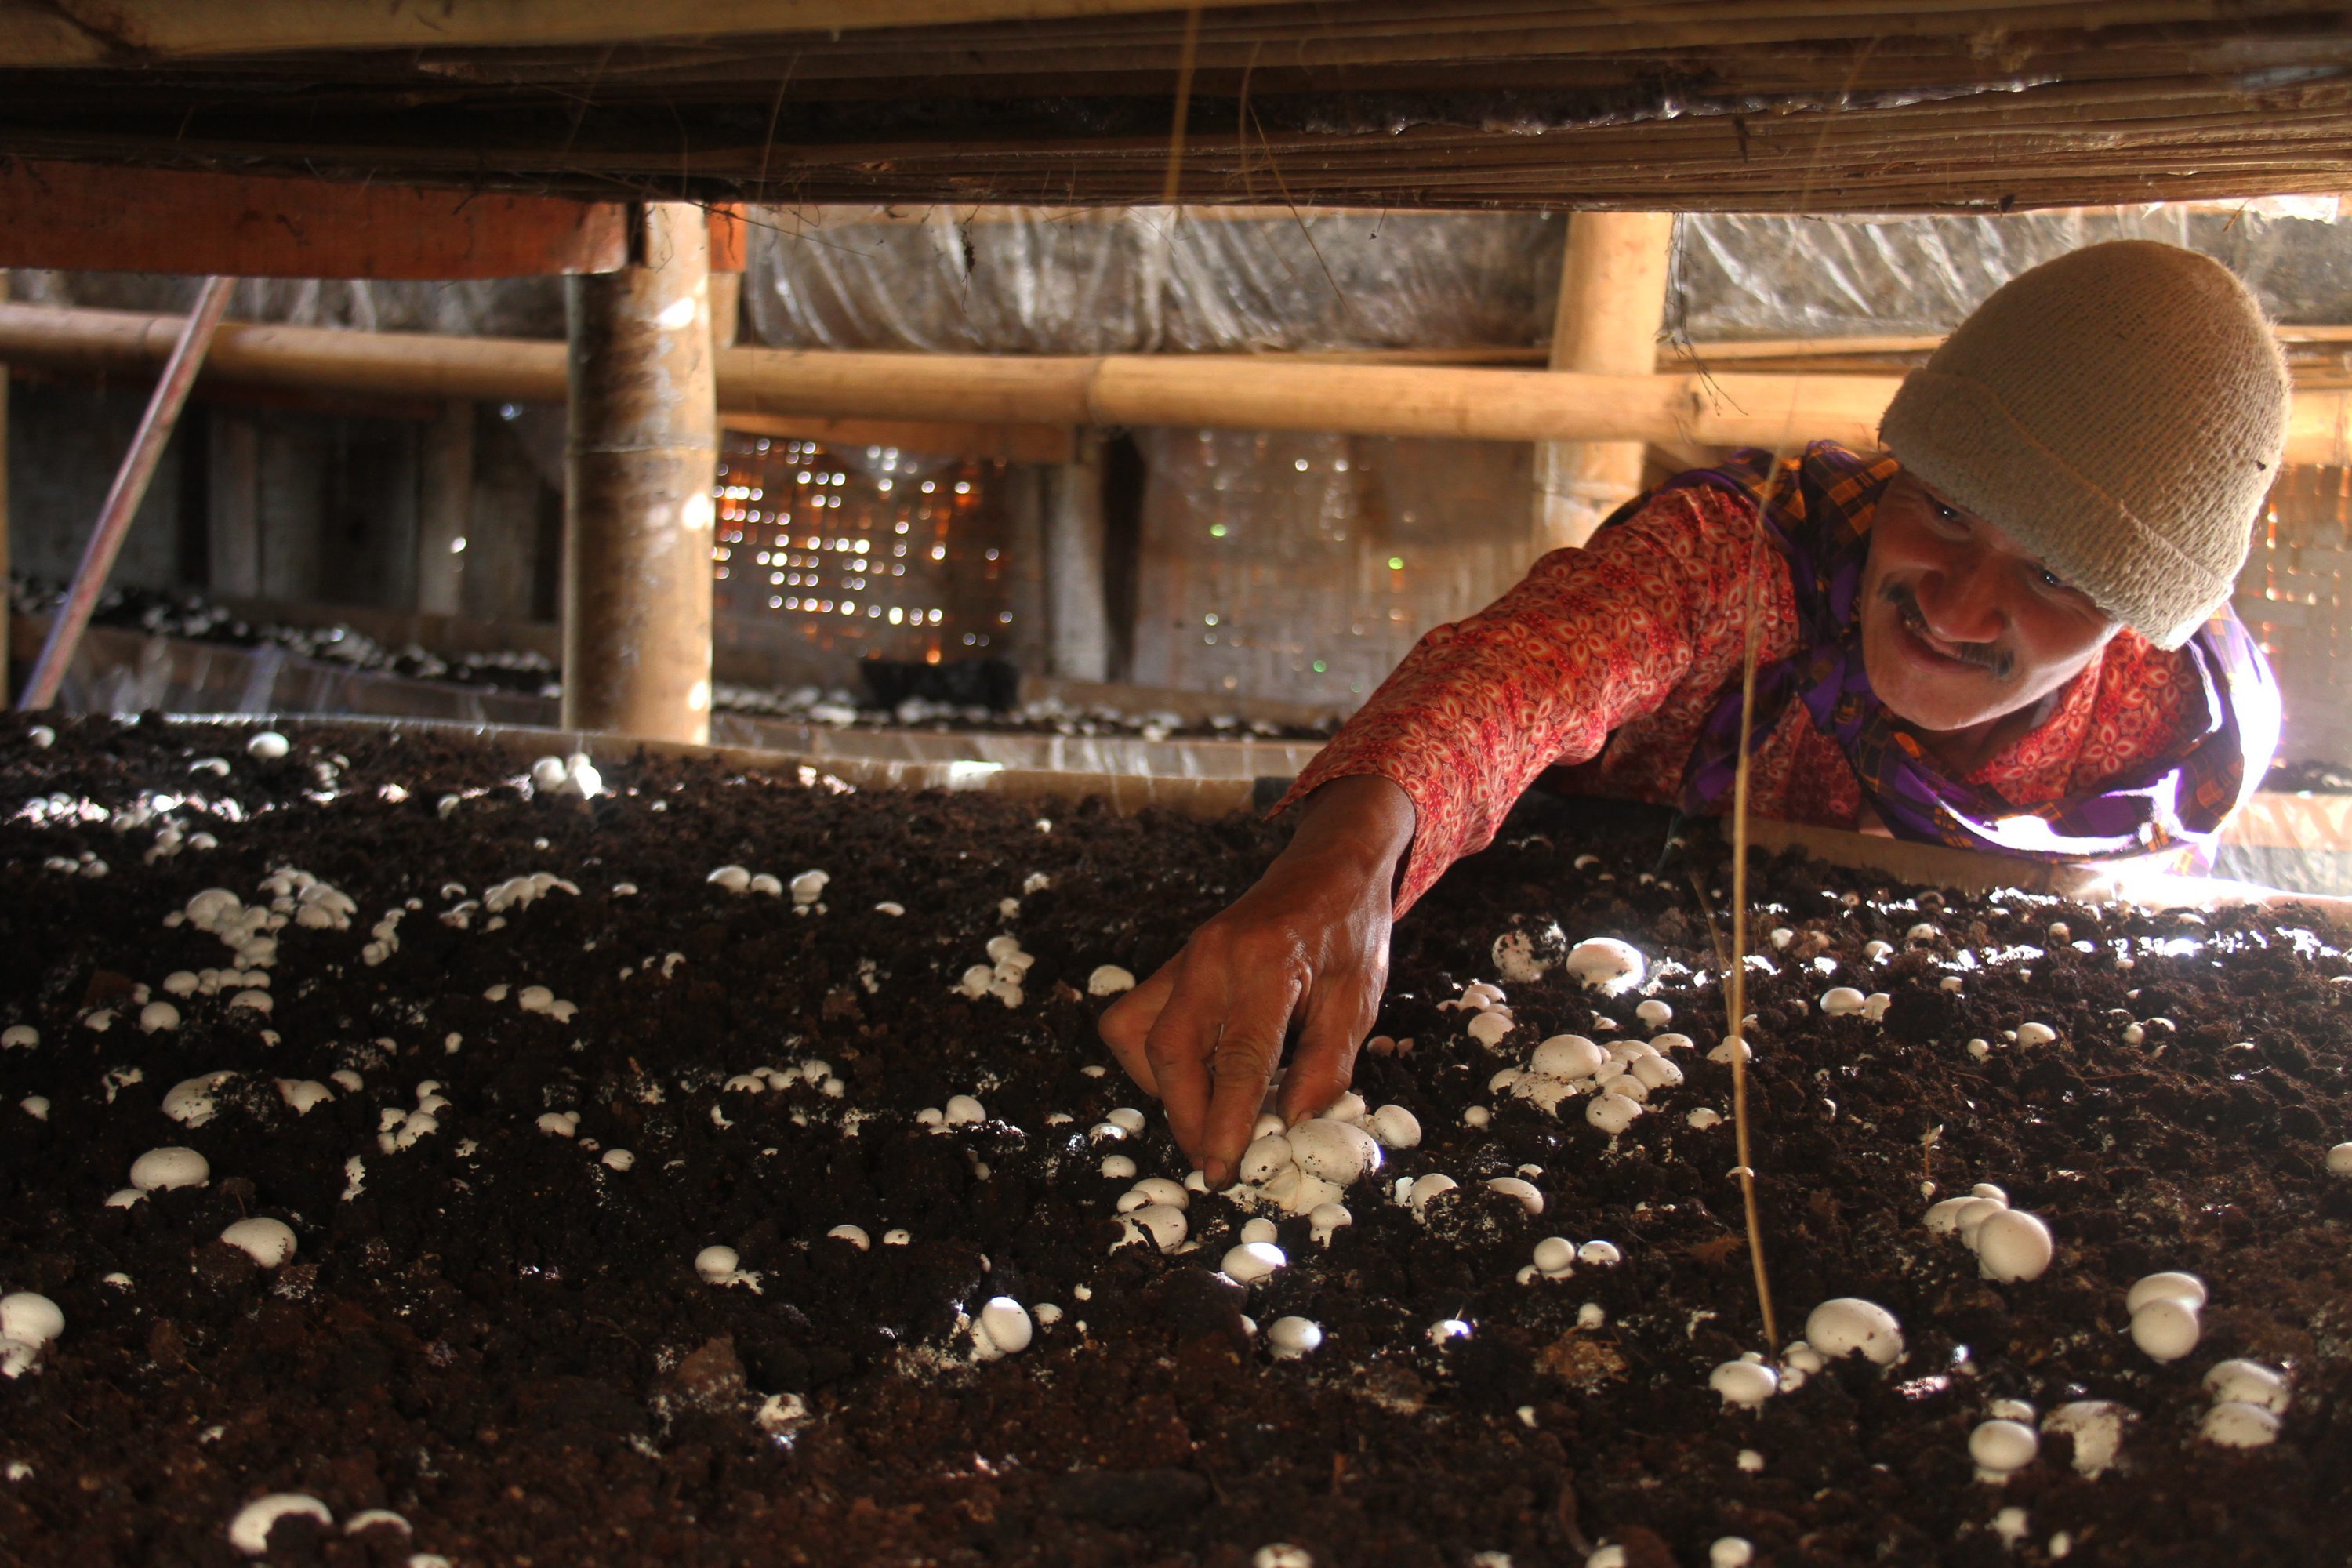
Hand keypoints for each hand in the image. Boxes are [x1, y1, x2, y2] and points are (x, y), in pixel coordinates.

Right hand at [1098, 774, 1413, 1186]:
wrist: (1331, 865)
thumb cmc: (1351, 933)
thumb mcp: (1360, 1001)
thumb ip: (1326, 1068)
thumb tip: (1288, 1126)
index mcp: (1270, 964)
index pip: (1239, 1059)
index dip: (1227, 1122)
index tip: (1224, 1169)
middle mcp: (1214, 957)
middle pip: (1171, 1051)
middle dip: (1186, 1117)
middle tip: (1214, 1161)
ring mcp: (1186, 956)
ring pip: (1138, 1035)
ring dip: (1164, 1088)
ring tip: (1208, 1115)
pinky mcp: (1174, 963)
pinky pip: (1135, 1018)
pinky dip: (1153, 1058)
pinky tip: (1196, 1072)